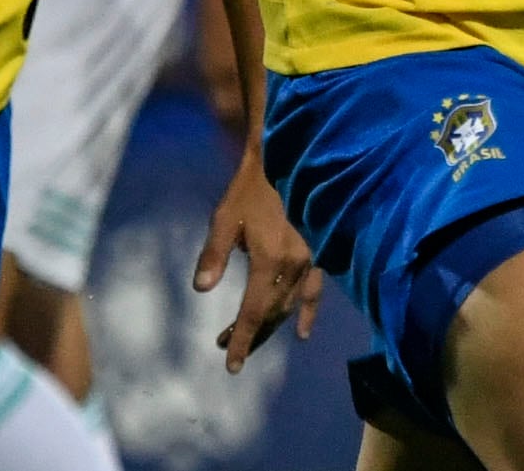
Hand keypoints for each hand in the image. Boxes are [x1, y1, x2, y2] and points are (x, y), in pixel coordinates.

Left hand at [196, 150, 320, 372]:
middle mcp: (294, 266)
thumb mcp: (225, 218)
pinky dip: (309, 313)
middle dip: (250, 334)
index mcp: (269, 259)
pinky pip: (316, 292)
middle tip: (226, 345)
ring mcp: (311, 261)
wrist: (288, 159)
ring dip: (270, 326)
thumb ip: (214, 254)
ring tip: (250, 339)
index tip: (231, 363)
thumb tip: (202, 288)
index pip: (253, 311)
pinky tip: (303, 333)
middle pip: (272, 313)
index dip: (242, 339)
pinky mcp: (321, 255)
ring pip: (290, 306)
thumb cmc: (251, 188)